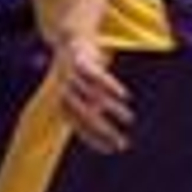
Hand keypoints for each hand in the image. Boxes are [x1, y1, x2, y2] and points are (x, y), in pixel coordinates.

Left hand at [55, 37, 132, 151]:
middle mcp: (65, 91)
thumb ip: (94, 114)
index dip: (94, 139)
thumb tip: (112, 139)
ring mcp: (71, 76)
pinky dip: (110, 85)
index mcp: (63, 103)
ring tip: (129, 119)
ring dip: (112, 109)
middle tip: (123, 142)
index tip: (113, 150)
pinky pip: (95, 75)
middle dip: (104, 131)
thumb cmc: (80, 76)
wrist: (70, 42)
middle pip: (85, 115)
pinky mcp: (80, 61)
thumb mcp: (84, 95)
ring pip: (94, 96)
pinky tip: (124, 95)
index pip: (78, 127)